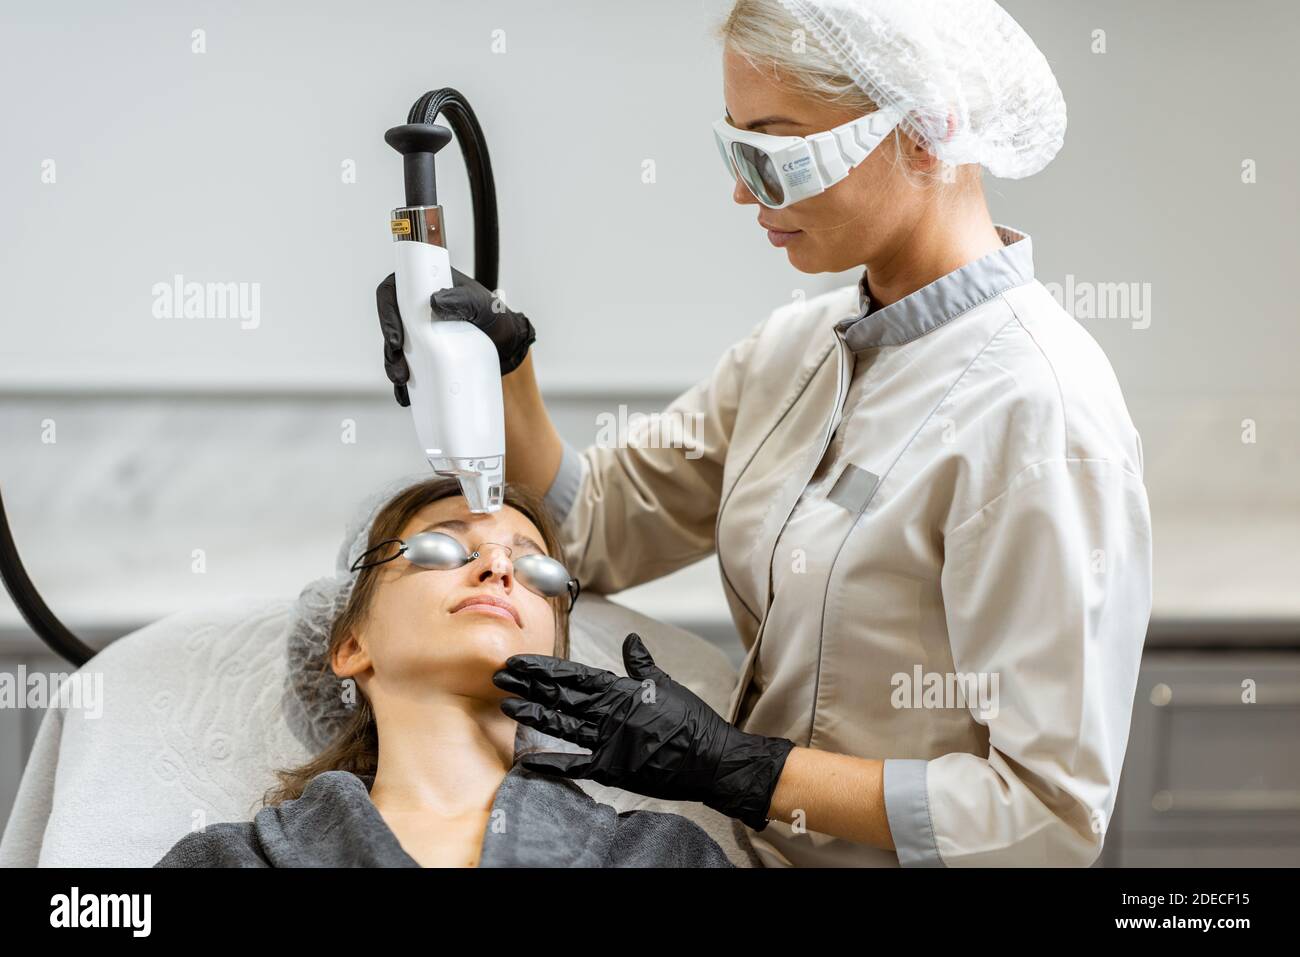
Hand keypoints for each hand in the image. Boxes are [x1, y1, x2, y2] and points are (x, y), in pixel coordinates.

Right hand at [375, 267, 536, 406]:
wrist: (509, 345)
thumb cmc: (495, 318)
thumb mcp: (484, 305)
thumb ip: (463, 299)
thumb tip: (434, 301)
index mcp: (425, 287)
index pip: (393, 292)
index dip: (386, 313)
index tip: (397, 339)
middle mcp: (417, 309)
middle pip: (391, 325)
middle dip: (390, 350)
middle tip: (400, 370)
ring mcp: (418, 333)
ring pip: (395, 349)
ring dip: (394, 367)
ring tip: (402, 383)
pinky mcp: (423, 355)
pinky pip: (408, 368)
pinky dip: (405, 384)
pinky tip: (407, 396)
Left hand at [492, 633, 795, 830]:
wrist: (712, 759)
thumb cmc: (692, 721)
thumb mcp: (665, 684)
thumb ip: (641, 664)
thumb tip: (630, 640)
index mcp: (621, 691)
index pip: (573, 675)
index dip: (543, 668)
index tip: (518, 662)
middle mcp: (610, 714)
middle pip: (560, 697)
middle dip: (528, 686)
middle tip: (499, 676)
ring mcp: (609, 743)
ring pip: (562, 725)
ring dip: (533, 715)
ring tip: (507, 706)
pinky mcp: (613, 769)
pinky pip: (576, 766)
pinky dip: (553, 763)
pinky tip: (528, 759)